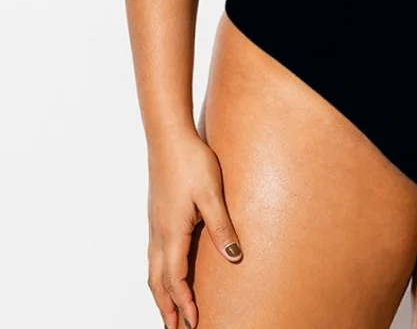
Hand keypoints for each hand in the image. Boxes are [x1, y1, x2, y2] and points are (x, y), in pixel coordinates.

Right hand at [146, 130, 242, 328]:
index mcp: (171, 232)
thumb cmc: (191, 161)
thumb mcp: (211, 194)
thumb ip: (222, 227)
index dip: (184, 303)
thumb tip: (234, 259)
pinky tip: (169, 273)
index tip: (193, 323)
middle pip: (157, 281)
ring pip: (153, 269)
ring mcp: (155, 224)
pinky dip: (159, 274)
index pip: (175, 278)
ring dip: (161, 293)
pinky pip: (154, 255)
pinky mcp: (157, 215)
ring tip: (171, 310)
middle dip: (166, 307)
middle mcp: (158, 232)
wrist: (168, 135)